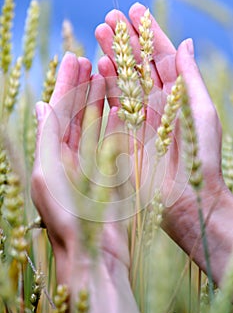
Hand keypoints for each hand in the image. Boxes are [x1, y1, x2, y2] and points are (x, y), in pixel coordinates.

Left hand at [31, 52, 143, 312]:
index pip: (58, 110)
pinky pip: (116, 138)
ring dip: (101, 98)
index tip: (74, 60)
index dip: (65, 85)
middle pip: (78, 112)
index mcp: (52, 153)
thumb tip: (41, 105)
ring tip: (107, 74)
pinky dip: (118, 119)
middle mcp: (71, 154)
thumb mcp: (48, 170)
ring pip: (98, 122)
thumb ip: (48, 136)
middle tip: (90, 60)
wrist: (94, 252)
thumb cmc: (66, 214)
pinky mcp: (114, 169)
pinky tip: (119, 103)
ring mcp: (94, 160)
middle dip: (83, 86)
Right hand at [95, 2, 232, 284]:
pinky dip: (105, 89)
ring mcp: (140, 117)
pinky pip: (113, 107)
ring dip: (112, 61)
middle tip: (107, 21)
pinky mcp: (126, 135)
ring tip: (99, 41)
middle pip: (138, 67)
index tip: (132, 13)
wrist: (188, 200)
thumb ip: (190, 78)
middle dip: (124, 43)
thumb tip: (185, 43)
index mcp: (178, 95)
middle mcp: (157, 103)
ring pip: (123, 83)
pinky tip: (99, 73)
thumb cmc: (202, 157)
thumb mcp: (201, 112)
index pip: (161, 58)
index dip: (148, 34)